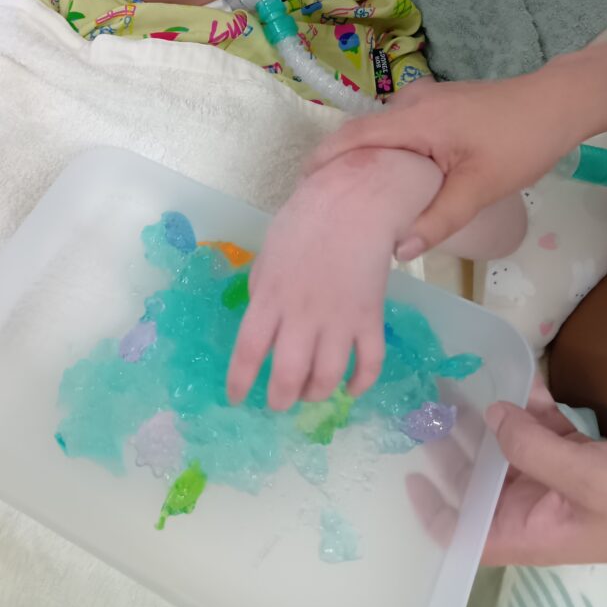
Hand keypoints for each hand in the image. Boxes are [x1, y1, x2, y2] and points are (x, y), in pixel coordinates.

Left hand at [226, 148, 441, 410]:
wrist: (354, 202)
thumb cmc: (306, 221)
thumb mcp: (270, 254)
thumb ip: (263, 291)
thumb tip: (263, 324)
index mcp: (270, 296)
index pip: (249, 351)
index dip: (240, 381)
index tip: (236, 399)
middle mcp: (302, 314)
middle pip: (288, 374)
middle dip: (280, 399)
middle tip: (277, 404)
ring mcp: (339, 318)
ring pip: (328, 377)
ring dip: (317, 394)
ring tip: (310, 394)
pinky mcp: (370, 317)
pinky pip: (369, 363)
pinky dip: (361, 383)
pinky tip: (350, 388)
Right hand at [306, 71, 578, 259]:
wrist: (557, 104)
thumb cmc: (520, 142)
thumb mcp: (481, 188)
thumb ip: (439, 219)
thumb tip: (399, 252)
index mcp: (414, 119)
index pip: (353, 136)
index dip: (323, 159)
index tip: (303, 188)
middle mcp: (410, 102)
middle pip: (360, 132)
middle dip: (337, 163)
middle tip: (325, 203)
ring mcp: (423, 100)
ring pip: (379, 131)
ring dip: (362, 158)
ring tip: (352, 198)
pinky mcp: (436, 105)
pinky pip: (397, 128)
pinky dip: (384, 151)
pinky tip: (390, 181)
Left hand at [407, 379, 606, 565]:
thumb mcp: (587, 479)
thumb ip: (532, 448)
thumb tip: (492, 416)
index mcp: (529, 532)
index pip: (465, 534)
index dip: (435, 511)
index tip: (410, 475)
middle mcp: (534, 507)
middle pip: (477, 478)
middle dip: (451, 442)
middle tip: (426, 400)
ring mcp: (556, 479)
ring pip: (506, 445)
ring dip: (485, 413)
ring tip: (455, 378)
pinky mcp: (580, 455)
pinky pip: (543, 426)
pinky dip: (531, 403)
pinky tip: (521, 376)